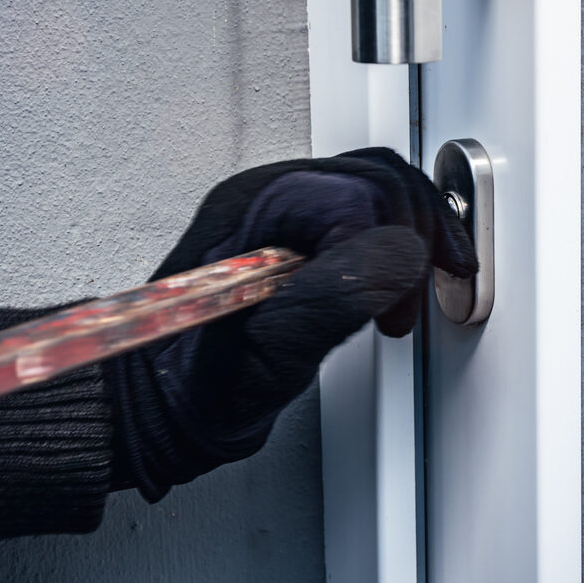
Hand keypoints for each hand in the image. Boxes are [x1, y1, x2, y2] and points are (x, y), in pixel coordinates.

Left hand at [107, 148, 476, 499]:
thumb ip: (328, 301)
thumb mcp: (263, 359)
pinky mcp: (295, 231)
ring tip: (420, 285)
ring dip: (412, 232)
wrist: (163, 404)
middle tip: (414, 301)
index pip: (357, 197)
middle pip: (376, 178)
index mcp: (251, 214)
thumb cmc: (191, 392)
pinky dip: (398, 236)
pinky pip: (363, 209)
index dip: (393, 250)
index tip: (396, 312)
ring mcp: (280, 210)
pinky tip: (405, 271)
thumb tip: (398, 257)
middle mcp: (266, 199)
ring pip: (376, 186)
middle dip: (414, 235)